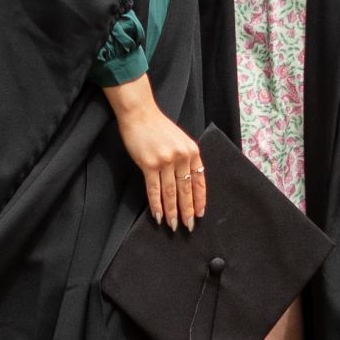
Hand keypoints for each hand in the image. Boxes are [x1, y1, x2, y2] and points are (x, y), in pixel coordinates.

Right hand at [109, 89, 207, 229]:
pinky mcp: (149, 164)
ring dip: (172, 211)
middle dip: (187, 210)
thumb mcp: (180, 140)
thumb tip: (186, 182)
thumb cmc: (158, 127)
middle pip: (186, 190)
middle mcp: (181, 157)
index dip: (199, 199)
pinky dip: (156, 205)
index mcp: (192, 151)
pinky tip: (158, 215)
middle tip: (189, 226)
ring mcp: (165, 161)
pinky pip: (154, 189)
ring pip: (170, 192)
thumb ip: (185, 158)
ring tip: (174, 225)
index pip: (199, 181)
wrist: (140, 113)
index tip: (200, 213)